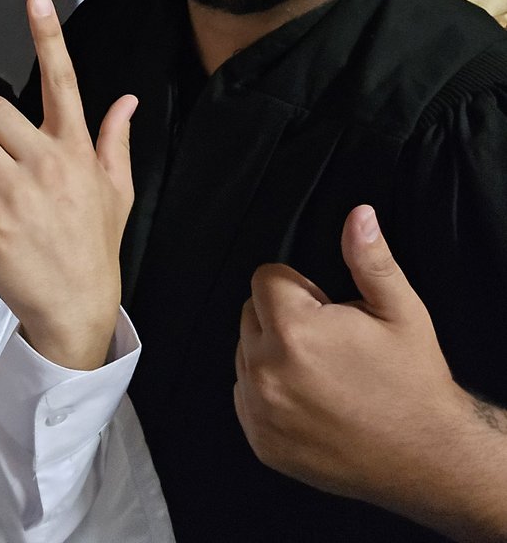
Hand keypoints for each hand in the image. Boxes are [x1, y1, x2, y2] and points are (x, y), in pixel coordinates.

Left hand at [234, 205, 462, 506]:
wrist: (429, 459)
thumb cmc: (413, 383)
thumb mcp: (399, 311)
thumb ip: (369, 258)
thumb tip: (358, 216)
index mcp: (294, 331)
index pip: (266, 278)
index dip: (299, 287)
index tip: (325, 308)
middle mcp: (267, 372)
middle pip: (251, 313)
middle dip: (282, 317)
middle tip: (328, 341)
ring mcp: (260, 411)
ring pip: (245, 353)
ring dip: (272, 353)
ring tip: (322, 372)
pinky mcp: (261, 441)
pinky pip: (246, 394)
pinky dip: (269, 391)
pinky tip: (310, 399)